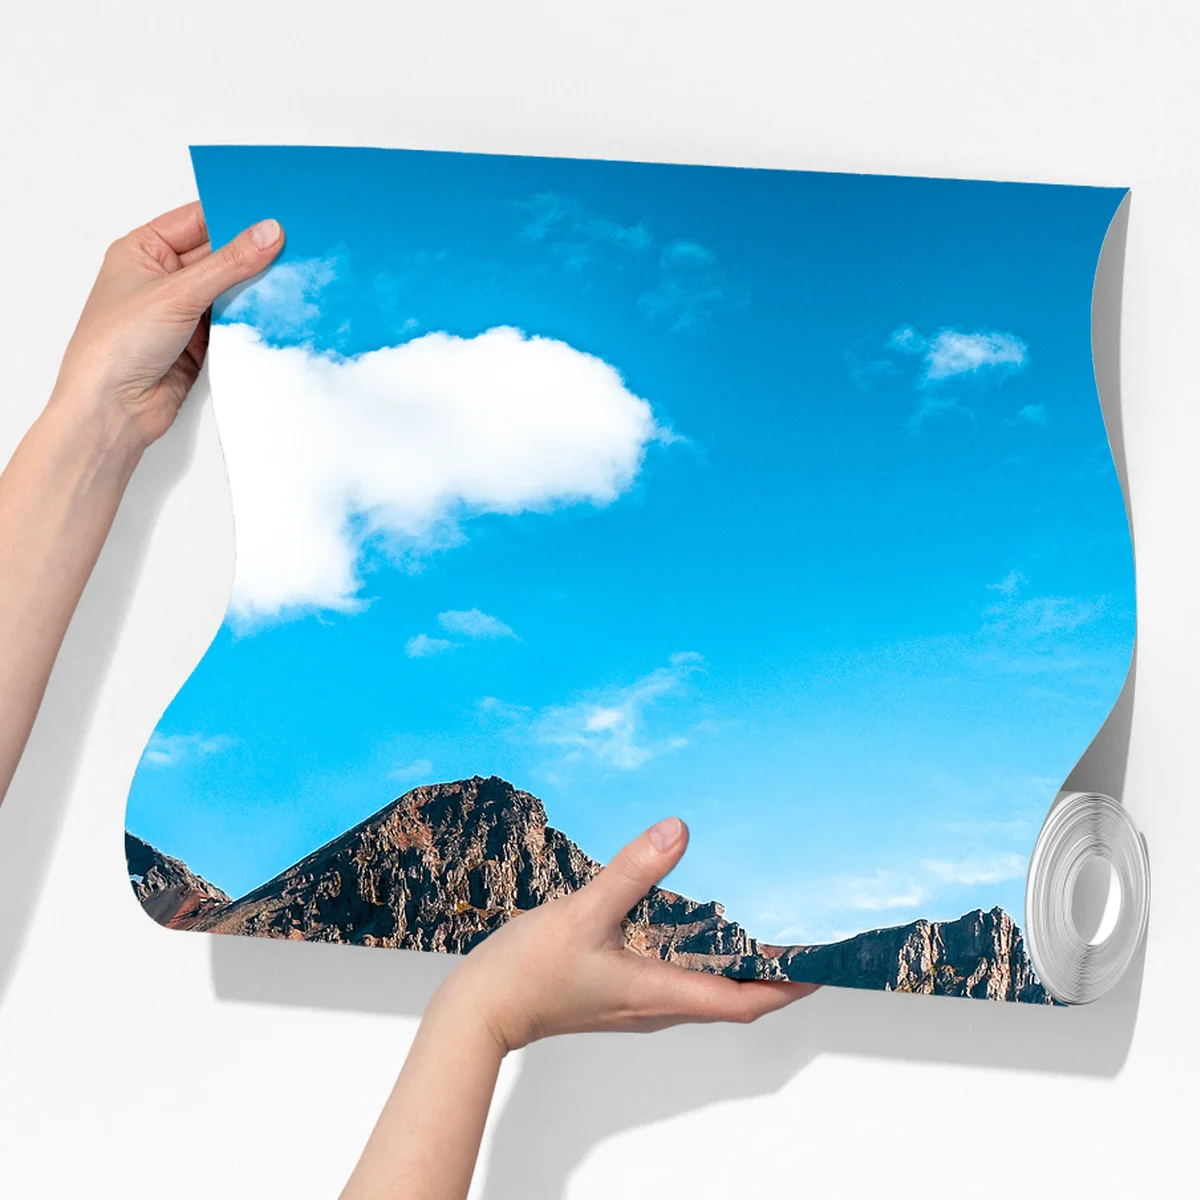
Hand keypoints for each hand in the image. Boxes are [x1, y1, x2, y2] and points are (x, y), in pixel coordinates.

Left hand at [50, 202, 283, 450]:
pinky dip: (252, 318)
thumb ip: (228, 264)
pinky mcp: (200, 342)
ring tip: (291, 277)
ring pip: (229, 289)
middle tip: (292, 246)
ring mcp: (182, 310)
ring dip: (254, 288)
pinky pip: (234, 321)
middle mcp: (162, 277)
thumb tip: (267, 233)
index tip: (273, 215)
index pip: (198, 220)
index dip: (234, 216)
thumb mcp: (177, 293)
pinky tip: (275, 311)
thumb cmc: (116, 345)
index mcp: (143, 250)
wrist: (113, 410)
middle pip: (218, 255)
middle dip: (251, 254)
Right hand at [433, 817, 816, 1054]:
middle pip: (732, 998)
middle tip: (800, 938)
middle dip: (772, 974)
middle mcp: (656, 1006)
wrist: (481, 1010)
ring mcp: (636, 1002)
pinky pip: (675, 978)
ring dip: (736, 966)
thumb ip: (632, 871)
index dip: (788, 985)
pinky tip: (691, 925)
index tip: (822, 964)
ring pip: (704, 989)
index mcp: (659, 994)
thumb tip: (679, 831)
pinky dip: (699, 958)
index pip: (744, 1001)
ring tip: (759, 927)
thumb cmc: (528, 971)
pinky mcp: (617, 992)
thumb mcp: (584, 913)